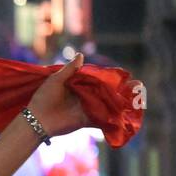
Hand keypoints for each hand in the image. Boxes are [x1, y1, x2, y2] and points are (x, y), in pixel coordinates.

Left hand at [27, 53, 143, 138]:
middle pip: (106, 91)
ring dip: (121, 101)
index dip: (109, 77)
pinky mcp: (87, 120)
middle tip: (137, 84)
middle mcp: (85, 96)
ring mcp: (87, 108)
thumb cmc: (43, 98)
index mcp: (78, 85)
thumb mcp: (55, 80)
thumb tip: (81, 55)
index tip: (122, 74)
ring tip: (138, 97)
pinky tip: (126, 113)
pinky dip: (113, 116)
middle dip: (120, 89)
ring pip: (107, 103)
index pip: (98, 79)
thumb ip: (70, 70)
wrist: (37, 119)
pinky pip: (102, 118)